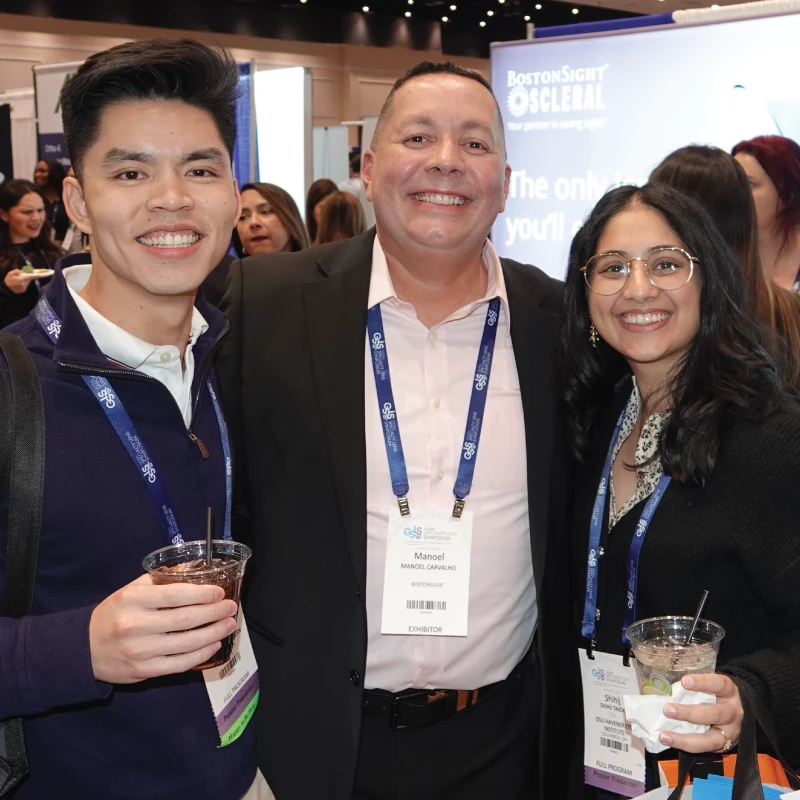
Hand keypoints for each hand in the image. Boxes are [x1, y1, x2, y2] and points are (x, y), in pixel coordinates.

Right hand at [3, 270, 37, 293]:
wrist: (5, 288)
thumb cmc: (8, 280)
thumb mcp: (10, 273)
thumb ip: (17, 271)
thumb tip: (23, 272)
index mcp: (22, 279)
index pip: (33, 276)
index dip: (40, 275)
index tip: (48, 273)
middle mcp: (24, 284)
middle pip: (30, 278)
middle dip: (30, 276)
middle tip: (31, 274)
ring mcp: (24, 287)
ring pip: (28, 281)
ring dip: (26, 279)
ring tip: (19, 279)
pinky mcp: (24, 290)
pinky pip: (25, 284)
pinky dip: (24, 282)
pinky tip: (18, 282)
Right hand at [89, 574, 237, 683]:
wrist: (84, 648)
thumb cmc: (114, 614)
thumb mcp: (130, 590)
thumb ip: (159, 581)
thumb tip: (193, 571)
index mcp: (132, 600)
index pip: (175, 595)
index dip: (202, 594)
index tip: (219, 592)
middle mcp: (135, 625)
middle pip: (185, 619)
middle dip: (214, 613)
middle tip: (231, 607)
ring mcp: (139, 650)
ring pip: (186, 643)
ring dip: (213, 633)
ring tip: (229, 624)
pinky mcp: (143, 671)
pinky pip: (179, 664)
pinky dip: (200, 654)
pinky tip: (213, 644)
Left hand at [658, 673, 743, 752]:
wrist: (736, 713)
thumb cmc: (716, 695)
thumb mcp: (711, 686)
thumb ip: (693, 686)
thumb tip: (663, 685)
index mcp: (729, 691)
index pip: (719, 684)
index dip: (702, 683)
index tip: (684, 681)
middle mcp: (733, 712)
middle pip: (716, 714)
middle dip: (690, 713)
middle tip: (668, 710)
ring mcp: (730, 731)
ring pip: (711, 739)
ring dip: (685, 738)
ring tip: (664, 735)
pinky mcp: (724, 745)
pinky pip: (705, 749)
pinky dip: (686, 745)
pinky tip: (670, 741)